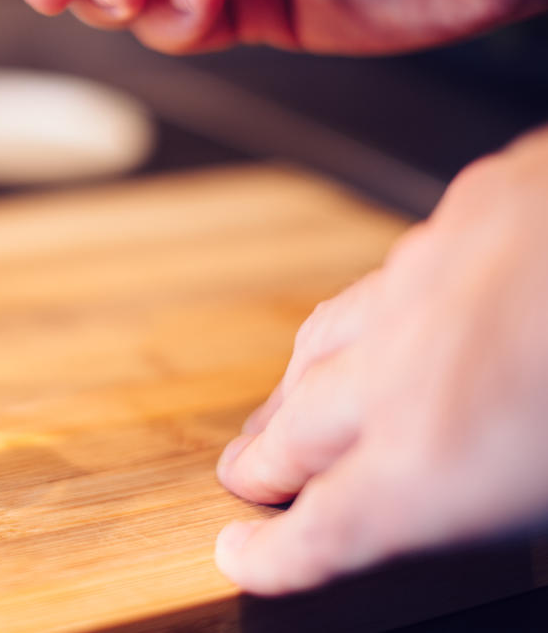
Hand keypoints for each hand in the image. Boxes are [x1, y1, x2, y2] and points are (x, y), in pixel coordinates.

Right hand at [214, 126, 547, 593]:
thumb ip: (521, 509)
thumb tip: (508, 515)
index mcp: (437, 463)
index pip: (321, 528)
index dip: (273, 552)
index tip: (242, 554)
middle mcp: (406, 369)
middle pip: (297, 429)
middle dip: (264, 463)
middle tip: (247, 477)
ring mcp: (428, 279)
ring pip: (327, 339)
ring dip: (300, 383)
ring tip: (290, 400)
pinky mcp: (469, 207)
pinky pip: (398, 270)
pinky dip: (379, 310)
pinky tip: (396, 311)